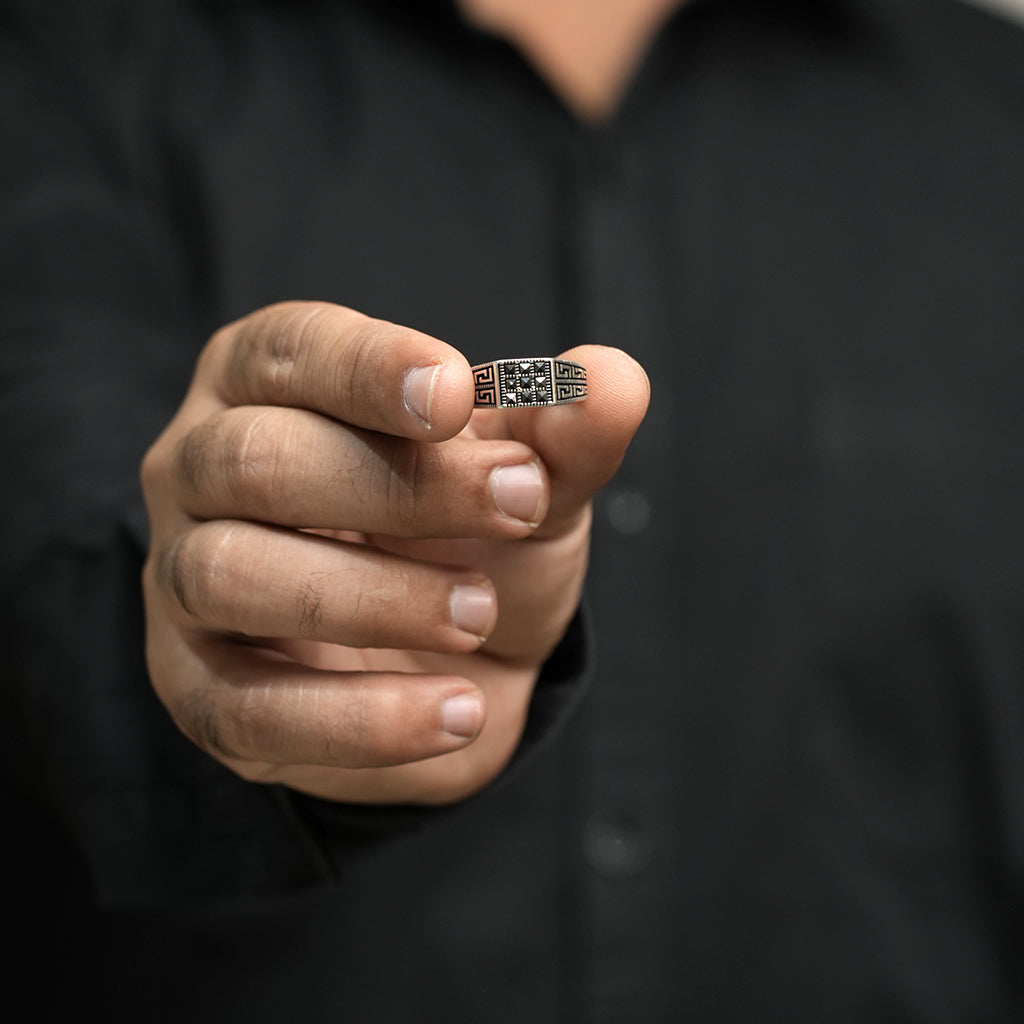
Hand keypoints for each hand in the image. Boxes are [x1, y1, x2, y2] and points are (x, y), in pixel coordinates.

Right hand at [140, 302, 648, 804]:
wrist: (460, 662)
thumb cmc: (476, 539)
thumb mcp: (529, 481)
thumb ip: (563, 435)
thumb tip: (613, 381)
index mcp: (273, 385)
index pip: (291, 351)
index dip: (368, 368)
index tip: (456, 397)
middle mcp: (204, 468)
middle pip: (256, 460)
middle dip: (398, 489)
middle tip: (516, 506)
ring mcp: (185, 579)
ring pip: (234, 574)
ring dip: (373, 598)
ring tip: (478, 613)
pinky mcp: (201, 688)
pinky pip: (247, 708)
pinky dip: (362, 719)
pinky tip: (458, 712)